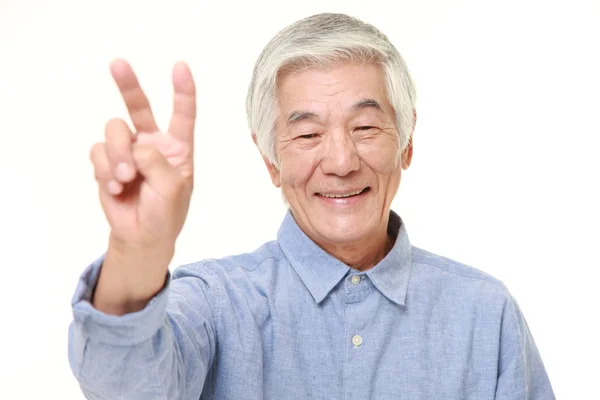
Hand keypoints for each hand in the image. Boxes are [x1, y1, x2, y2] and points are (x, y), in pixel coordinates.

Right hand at [90, 59, 195, 249]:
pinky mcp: (107, 161)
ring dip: (117, 155)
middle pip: (139, 107)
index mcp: (177, 148)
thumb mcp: (172, 188)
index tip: (180, 67)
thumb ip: (156, 161)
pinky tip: (115, 187)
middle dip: (128, 85)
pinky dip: (104, 169)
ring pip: (114, 131)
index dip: (183, 91)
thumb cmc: (165, 214)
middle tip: (118, 64)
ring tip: (125, 179)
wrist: (140, 236)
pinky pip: (98, 151)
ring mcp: (128, 151)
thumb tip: (133, 146)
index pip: (182, 115)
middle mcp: (152, 143)